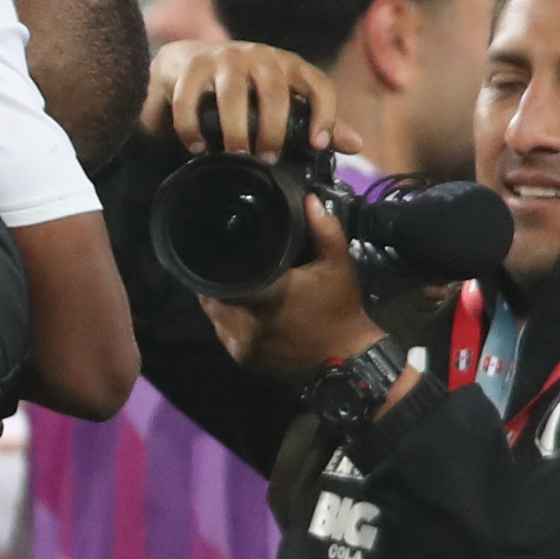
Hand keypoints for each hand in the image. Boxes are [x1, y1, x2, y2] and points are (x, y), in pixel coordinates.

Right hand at [147, 37, 338, 160]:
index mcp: (289, 66)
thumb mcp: (280, 101)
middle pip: (275, 92)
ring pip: (233, 93)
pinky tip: (196, 147)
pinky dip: (192, 126)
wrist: (187, 62)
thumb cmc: (243, 88)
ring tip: (234, 154)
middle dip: (273, 130)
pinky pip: (191, 97)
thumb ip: (314, 120)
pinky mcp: (192, 65)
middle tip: (266, 158)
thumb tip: (356, 145)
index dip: (324, 114)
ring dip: (235, 129)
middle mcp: (261, 57)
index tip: (317, 144)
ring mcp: (225, 58)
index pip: (318, 85)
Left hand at [198, 192, 387, 387]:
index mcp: (264, 297)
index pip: (219, 280)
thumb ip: (324, 229)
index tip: (213, 249)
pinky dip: (227, 320)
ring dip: (219, 301)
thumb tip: (310, 199)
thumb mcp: (338, 264)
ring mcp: (242, 344)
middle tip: (221, 263)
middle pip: (212, 298)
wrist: (347, 359)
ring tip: (225, 281)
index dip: (212, 265)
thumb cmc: (340, 308)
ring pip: (215, 317)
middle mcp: (246, 323)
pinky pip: (224, 334)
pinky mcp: (244, 358)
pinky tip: (236, 307)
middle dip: (214, 281)